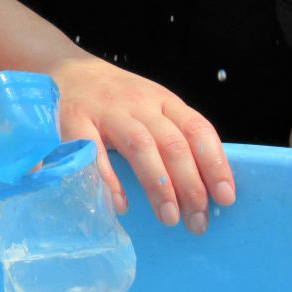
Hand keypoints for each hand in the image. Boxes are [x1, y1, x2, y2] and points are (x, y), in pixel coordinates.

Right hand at [51, 55, 235, 234]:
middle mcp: (138, 103)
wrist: (66, 70)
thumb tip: (202, 184)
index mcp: (163, 100)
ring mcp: (106, 111)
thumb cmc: (115, 97)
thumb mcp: (149, 105)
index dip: (215, 164)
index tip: (225, 197)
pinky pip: (93, 151)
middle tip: (197, 221)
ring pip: (140, 146)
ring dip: (158, 185)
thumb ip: (171, 134)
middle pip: (172, 143)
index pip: (197, 129)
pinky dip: (109, 179)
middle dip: (189, 185)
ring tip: (168, 217)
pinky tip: (120, 203)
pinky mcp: (74, 120)